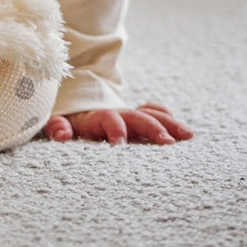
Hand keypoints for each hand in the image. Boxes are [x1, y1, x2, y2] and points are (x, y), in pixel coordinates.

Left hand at [46, 102, 192, 144]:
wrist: (77, 102)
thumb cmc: (69, 120)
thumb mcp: (59, 122)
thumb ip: (59, 127)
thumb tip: (62, 135)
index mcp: (97, 117)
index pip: (108, 119)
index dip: (114, 129)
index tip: (121, 143)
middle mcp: (117, 114)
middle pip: (137, 117)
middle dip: (151, 128)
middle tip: (167, 144)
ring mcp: (130, 114)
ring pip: (151, 114)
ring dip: (169, 124)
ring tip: (187, 136)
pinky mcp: (138, 117)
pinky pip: (155, 113)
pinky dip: (168, 119)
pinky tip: (183, 133)